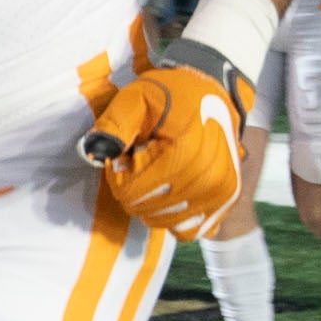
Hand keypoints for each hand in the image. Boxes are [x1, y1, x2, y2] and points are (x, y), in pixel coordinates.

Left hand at [78, 50, 251, 235]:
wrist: (214, 91)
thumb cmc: (171, 95)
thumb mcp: (136, 98)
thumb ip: (113, 125)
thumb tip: (93, 153)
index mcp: (188, 153)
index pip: (131, 192)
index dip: (119, 175)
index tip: (126, 155)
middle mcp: (209, 179)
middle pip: (145, 209)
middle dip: (134, 189)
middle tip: (141, 162)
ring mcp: (222, 194)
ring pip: (164, 222)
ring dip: (152, 203)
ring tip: (157, 173)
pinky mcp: (226, 202)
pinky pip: (190, 229)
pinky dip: (175, 217)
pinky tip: (172, 193)